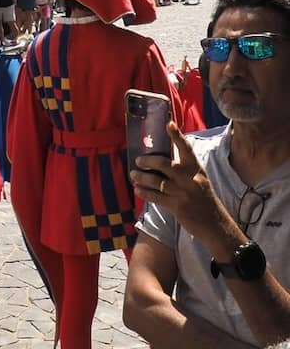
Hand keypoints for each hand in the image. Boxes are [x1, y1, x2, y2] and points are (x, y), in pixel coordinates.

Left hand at [130, 120, 222, 240]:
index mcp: (196, 169)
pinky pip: (155, 196)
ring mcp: (183, 192)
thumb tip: (160, 161)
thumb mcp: (199, 180)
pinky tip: (138, 189)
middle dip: (147, 161)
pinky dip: (144, 192)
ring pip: (156, 180)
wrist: (215, 224)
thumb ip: (184, 170)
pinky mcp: (177, 206)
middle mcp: (190, 178)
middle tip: (138, 161)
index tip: (168, 124)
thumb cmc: (203, 199)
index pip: (186, 148)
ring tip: (133, 175)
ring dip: (141, 177)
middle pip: (164, 163)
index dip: (177, 135)